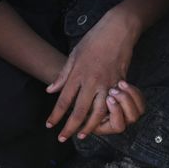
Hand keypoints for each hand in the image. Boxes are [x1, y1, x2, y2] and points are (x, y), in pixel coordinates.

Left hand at [45, 9, 138, 141]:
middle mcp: (92, 81)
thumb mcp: (74, 54)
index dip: (56, 115)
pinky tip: (101, 121)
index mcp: (78, 73)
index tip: (49, 125)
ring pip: (98, 112)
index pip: (64, 100)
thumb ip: (63, 75)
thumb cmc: (94, 39)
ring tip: (82, 135)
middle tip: (63, 138)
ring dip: (89, 126)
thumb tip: (50, 90)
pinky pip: (112, 103)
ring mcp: (107, 82)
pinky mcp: (119, 81)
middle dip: (70, 127)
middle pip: (79, 110)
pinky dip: (106, 115)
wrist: (118, 29)